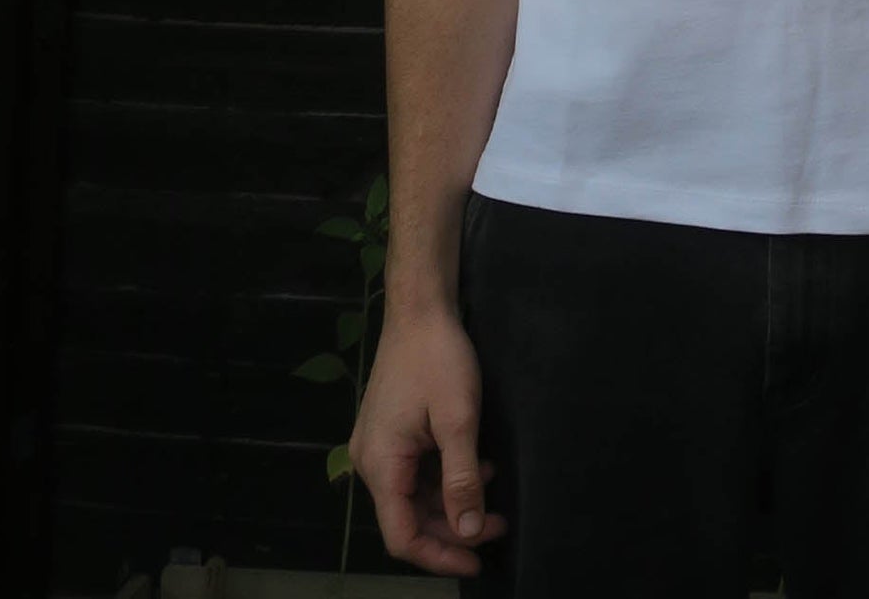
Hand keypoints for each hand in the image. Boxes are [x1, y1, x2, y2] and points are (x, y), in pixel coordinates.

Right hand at [349, 303, 509, 574]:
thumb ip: (462, 480)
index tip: (477, 560)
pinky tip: (476, 466)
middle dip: (454, 527)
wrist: (420, 308)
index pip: (402, 535)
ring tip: (492, 495)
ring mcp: (378, 445)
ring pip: (414, 495)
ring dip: (452, 501)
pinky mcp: (390, 430)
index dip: (440, 555)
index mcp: (380, 465)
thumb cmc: (438, 359)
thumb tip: (469, 532)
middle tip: (497, 525)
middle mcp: (370, 461)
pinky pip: (415, 471)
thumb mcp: (458, 420)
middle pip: (409, 517)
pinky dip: (444, 476)